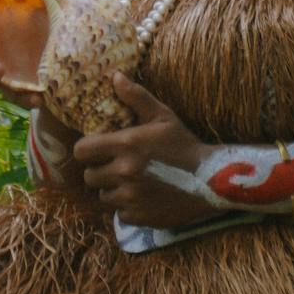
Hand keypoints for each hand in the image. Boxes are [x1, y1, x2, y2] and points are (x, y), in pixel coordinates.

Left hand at [73, 76, 216, 229]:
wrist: (211, 180)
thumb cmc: (184, 144)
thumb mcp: (163, 116)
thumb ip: (136, 97)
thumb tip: (115, 77)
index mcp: (126, 145)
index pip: (82, 151)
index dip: (87, 150)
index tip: (98, 149)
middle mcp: (124, 172)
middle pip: (89, 176)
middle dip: (99, 170)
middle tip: (116, 166)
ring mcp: (130, 198)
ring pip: (103, 196)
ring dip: (112, 190)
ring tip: (131, 182)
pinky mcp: (139, 217)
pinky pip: (120, 214)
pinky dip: (127, 207)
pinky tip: (143, 197)